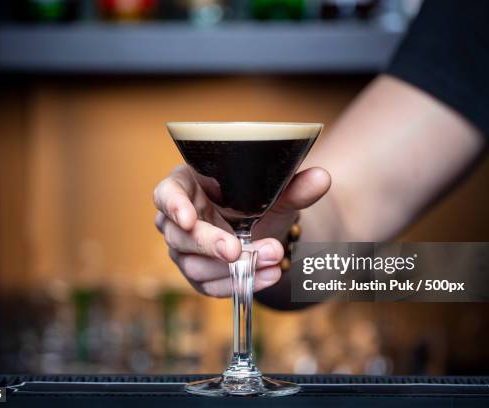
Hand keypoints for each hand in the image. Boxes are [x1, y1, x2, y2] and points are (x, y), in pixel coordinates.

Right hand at [154, 164, 330, 297]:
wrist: (269, 230)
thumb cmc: (260, 200)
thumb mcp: (277, 191)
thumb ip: (296, 185)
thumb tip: (322, 178)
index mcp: (188, 185)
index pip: (166, 193)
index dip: (173, 205)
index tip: (188, 217)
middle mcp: (179, 219)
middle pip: (179, 234)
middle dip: (210, 244)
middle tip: (237, 249)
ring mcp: (185, 250)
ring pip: (194, 265)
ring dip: (233, 266)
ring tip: (272, 257)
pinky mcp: (198, 274)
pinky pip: (211, 286)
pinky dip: (240, 283)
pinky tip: (268, 275)